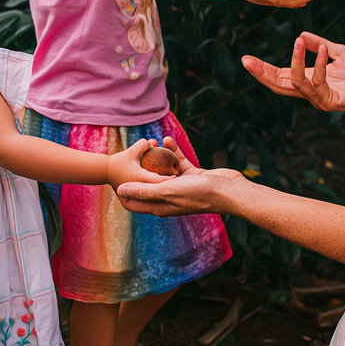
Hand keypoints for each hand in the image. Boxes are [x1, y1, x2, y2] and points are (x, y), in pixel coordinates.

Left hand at [116, 140, 249, 216]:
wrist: (228, 191)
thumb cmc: (198, 194)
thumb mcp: (166, 191)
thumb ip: (143, 191)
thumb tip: (120, 190)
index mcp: (160, 206)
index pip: (135, 202)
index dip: (124, 191)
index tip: (115, 177)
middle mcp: (168, 197)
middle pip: (147, 183)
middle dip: (139, 170)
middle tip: (131, 154)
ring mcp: (180, 186)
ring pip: (163, 170)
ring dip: (157, 157)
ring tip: (150, 143)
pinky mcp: (192, 176)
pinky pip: (178, 162)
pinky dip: (173, 152)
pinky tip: (168, 140)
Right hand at [242, 31, 344, 114]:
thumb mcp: (338, 52)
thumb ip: (319, 45)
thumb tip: (301, 35)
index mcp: (310, 80)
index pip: (280, 75)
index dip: (263, 69)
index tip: (246, 59)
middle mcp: (311, 91)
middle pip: (279, 84)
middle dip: (262, 73)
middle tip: (246, 61)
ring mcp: (319, 98)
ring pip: (295, 84)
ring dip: (294, 62)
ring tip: (296, 42)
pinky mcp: (331, 102)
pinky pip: (317, 84)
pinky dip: (317, 65)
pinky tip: (321, 49)